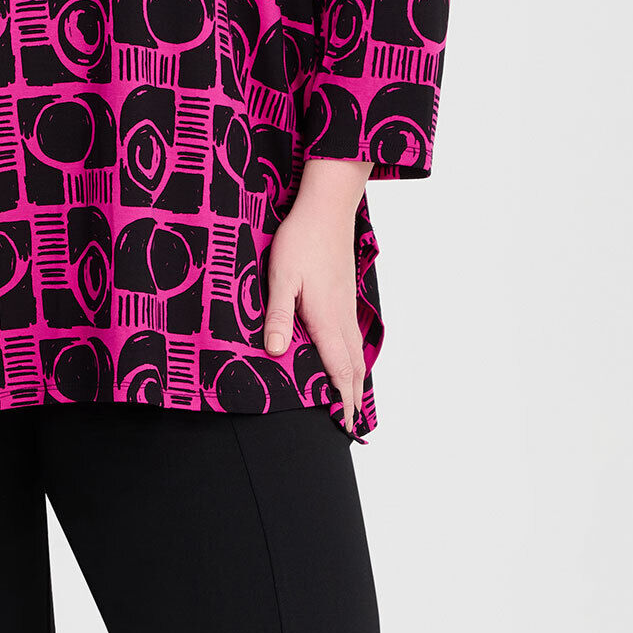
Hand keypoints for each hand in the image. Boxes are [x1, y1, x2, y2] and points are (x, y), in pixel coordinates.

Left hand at [262, 190, 364, 433]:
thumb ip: (279, 315)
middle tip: (350, 423)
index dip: (342, 398)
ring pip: (357, 350)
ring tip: (350, 397)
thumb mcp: (281, 277)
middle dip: (352, 395)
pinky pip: (354, 335)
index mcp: (326, 318)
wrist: (327, 209)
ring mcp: (347, 304)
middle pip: (354, 366)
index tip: (345, 424)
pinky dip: (355, 356)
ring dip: (355, 377)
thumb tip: (276, 352)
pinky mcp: (346, 293)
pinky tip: (346, 355)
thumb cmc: (300, 241)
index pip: (339, 369)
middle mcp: (341, 316)